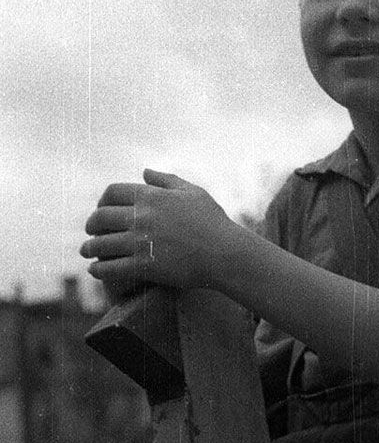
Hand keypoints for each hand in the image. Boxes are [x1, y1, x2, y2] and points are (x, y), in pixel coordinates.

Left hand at [80, 169, 234, 294]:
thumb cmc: (214, 222)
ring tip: (87, 252)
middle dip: (91, 225)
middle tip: (90, 232)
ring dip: (89, 248)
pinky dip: (98, 269)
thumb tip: (144, 172)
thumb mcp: (194, 193)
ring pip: (101, 244)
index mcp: (152, 196)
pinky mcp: (144, 266)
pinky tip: (95, 271)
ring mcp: (141, 242)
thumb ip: (167, 180)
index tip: (101, 209)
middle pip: (101, 217)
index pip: (112, 192)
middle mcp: (142, 216)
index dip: (101, 201)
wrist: (226, 254)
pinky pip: (110, 267)